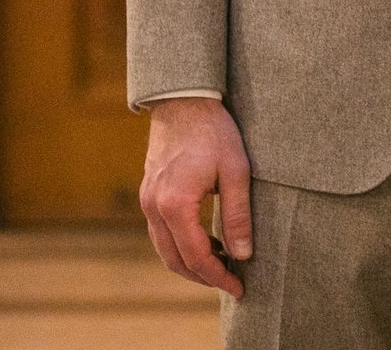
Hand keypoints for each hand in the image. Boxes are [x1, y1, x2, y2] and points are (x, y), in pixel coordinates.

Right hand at [139, 96, 251, 297]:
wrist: (183, 102)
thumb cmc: (214, 132)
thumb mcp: (236, 171)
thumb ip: (238, 214)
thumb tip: (243, 253)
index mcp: (175, 205)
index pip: (196, 256)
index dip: (218, 276)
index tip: (239, 287)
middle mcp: (154, 208)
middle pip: (175, 260)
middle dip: (203, 277)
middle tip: (231, 282)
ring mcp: (147, 201)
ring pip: (165, 249)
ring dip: (191, 263)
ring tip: (223, 264)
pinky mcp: (149, 194)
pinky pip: (161, 233)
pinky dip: (181, 245)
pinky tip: (206, 241)